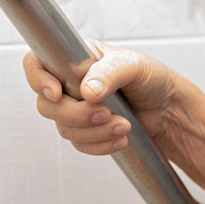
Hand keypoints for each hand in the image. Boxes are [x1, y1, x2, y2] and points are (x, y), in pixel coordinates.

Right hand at [23, 39, 176, 154]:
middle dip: (76, 114)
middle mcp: (69, 83)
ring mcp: (75, 109)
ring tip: (124, 125)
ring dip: (94, 132)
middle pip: (47, 105)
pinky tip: (121, 138)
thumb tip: (87, 91)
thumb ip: (110, 73)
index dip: (38, 80)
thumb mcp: (134, 66)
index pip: (36, 64)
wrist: (168, 108)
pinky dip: (100, 145)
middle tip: (105, 112)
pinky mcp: (86, 131)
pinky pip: (80, 145)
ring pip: (64, 129)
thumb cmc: (150, 77)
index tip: (57, 93)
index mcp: (73, 58)